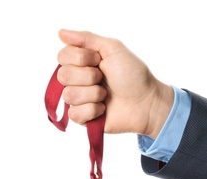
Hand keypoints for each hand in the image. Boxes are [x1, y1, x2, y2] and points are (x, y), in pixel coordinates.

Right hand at [57, 29, 173, 138]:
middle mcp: (78, 80)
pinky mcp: (83, 118)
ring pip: (69, 95)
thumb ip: (86, 38)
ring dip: (93, 94)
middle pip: (63, 76)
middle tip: (104, 78)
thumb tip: (61, 32)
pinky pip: (74, 114)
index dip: (81, 58)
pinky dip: (92, 110)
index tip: (99, 60)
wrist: (145, 102)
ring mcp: (80, 99)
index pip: (62, 56)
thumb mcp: (112, 48)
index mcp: (83, 62)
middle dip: (89, 76)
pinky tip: (103, 109)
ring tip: (106, 95)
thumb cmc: (133, 75)